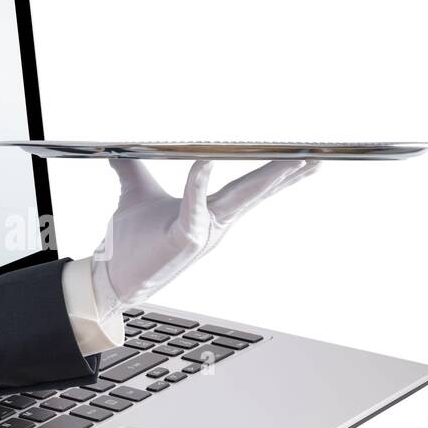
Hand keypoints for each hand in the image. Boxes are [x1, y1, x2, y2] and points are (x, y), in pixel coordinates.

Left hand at [90, 158, 317, 316]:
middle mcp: (213, 224)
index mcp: (210, 213)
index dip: (275, 174)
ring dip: (265, 180)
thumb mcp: (135, 194)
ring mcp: (202, 233)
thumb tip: (118, 153)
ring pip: (238, 200)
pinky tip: (204, 160)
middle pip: (253, 193)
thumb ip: (131, 171)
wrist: (112, 275)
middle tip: (315, 158)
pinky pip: (193, 206)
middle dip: (285, 174)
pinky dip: (198, 183)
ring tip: (290, 163)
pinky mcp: (183, 240)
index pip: (248, 189)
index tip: (302, 160)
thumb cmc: (129, 241)